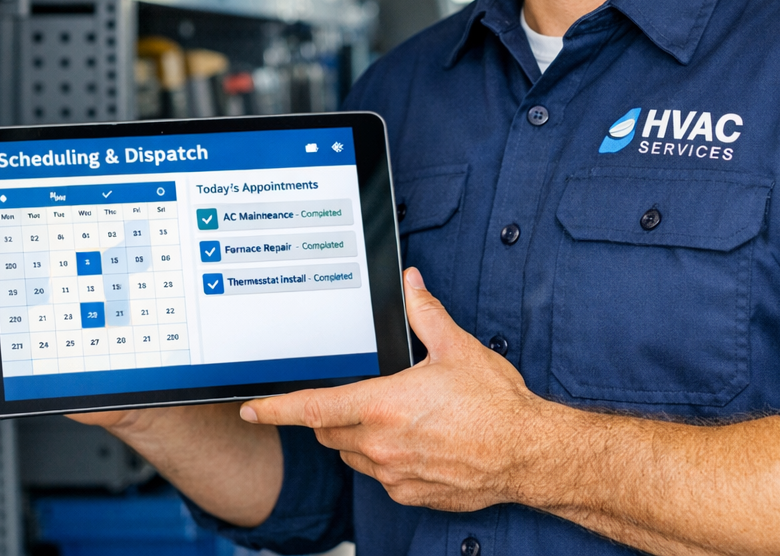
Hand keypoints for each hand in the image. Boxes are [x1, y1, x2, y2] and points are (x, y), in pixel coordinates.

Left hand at [240, 267, 556, 511]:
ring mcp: (393, 473)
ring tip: (397, 419)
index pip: (312, 408)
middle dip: (331, 414)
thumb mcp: (458, 348)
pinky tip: (417, 444)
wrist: (527, 453)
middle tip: (359, 397)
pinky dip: (386, 460)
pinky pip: (381, 477)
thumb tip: (410, 285)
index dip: (276, 408)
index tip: (252, 408)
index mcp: (383, 405)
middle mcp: (380, 443)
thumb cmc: (495, 405)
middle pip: (329, 430)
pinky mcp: (410, 494)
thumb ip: (424, 314)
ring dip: (359, 437)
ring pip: (353, 455)